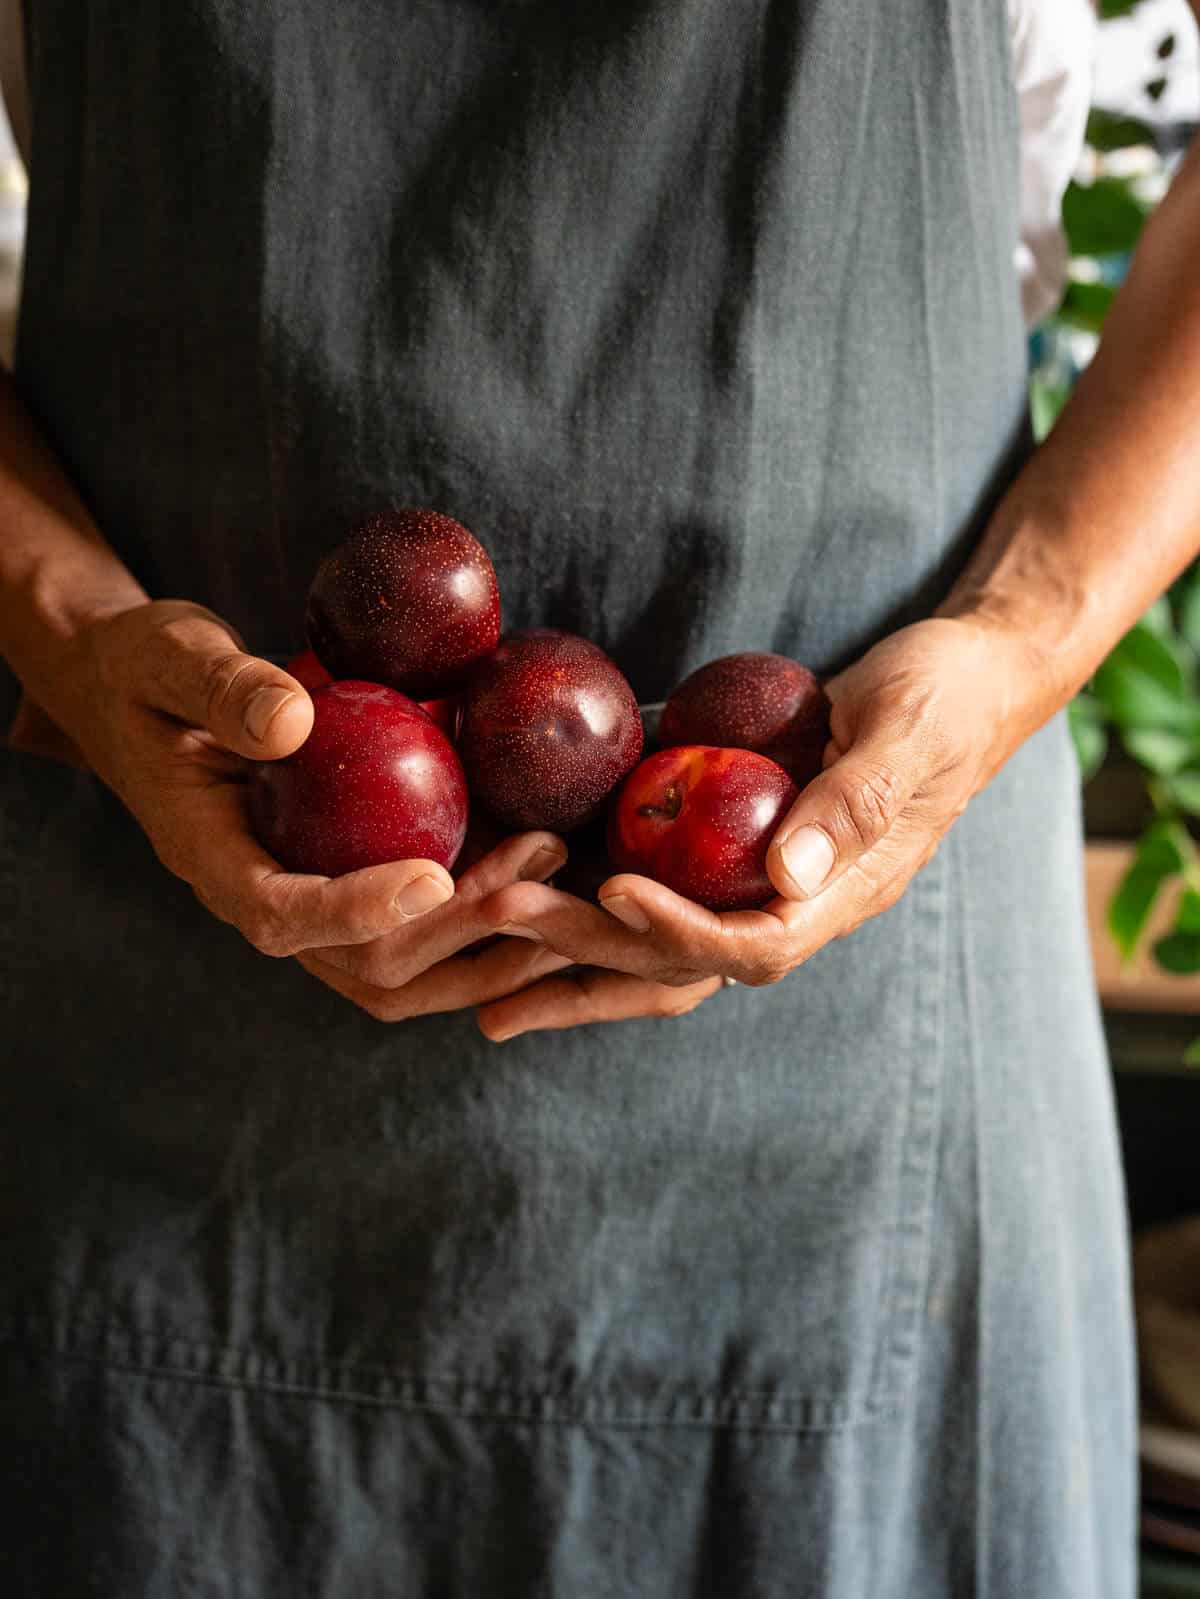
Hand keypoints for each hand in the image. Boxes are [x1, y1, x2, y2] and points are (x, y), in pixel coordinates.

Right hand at [68, 600, 570, 1015]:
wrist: (142, 697)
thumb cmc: (148, 669)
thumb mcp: (166, 654)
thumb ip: (220, 685)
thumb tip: (293, 718)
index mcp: (210, 858)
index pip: (281, 916)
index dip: (356, 910)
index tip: (432, 874)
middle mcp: (264, 900)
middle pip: (365, 965)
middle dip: (459, 926)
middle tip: (541, 854)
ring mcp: (311, 906)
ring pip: (405, 972)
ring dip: (488, 944)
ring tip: (565, 875)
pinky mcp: (348, 888)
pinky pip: (419, 932)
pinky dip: (486, 918)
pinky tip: (549, 866)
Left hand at [472, 618, 1036, 1028]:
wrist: (970, 680)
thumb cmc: (947, 699)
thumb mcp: (910, 735)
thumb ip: (855, 801)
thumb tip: (785, 870)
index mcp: (844, 891)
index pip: (752, 944)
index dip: (679, 929)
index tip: (611, 892)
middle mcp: (795, 903)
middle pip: (682, 961)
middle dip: (588, 949)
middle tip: (496, 916)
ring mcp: (761, 882)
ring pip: (659, 949)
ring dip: (574, 957)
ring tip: (483, 960)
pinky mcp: (733, 848)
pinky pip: (658, 895)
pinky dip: (593, 909)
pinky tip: (527, 900)